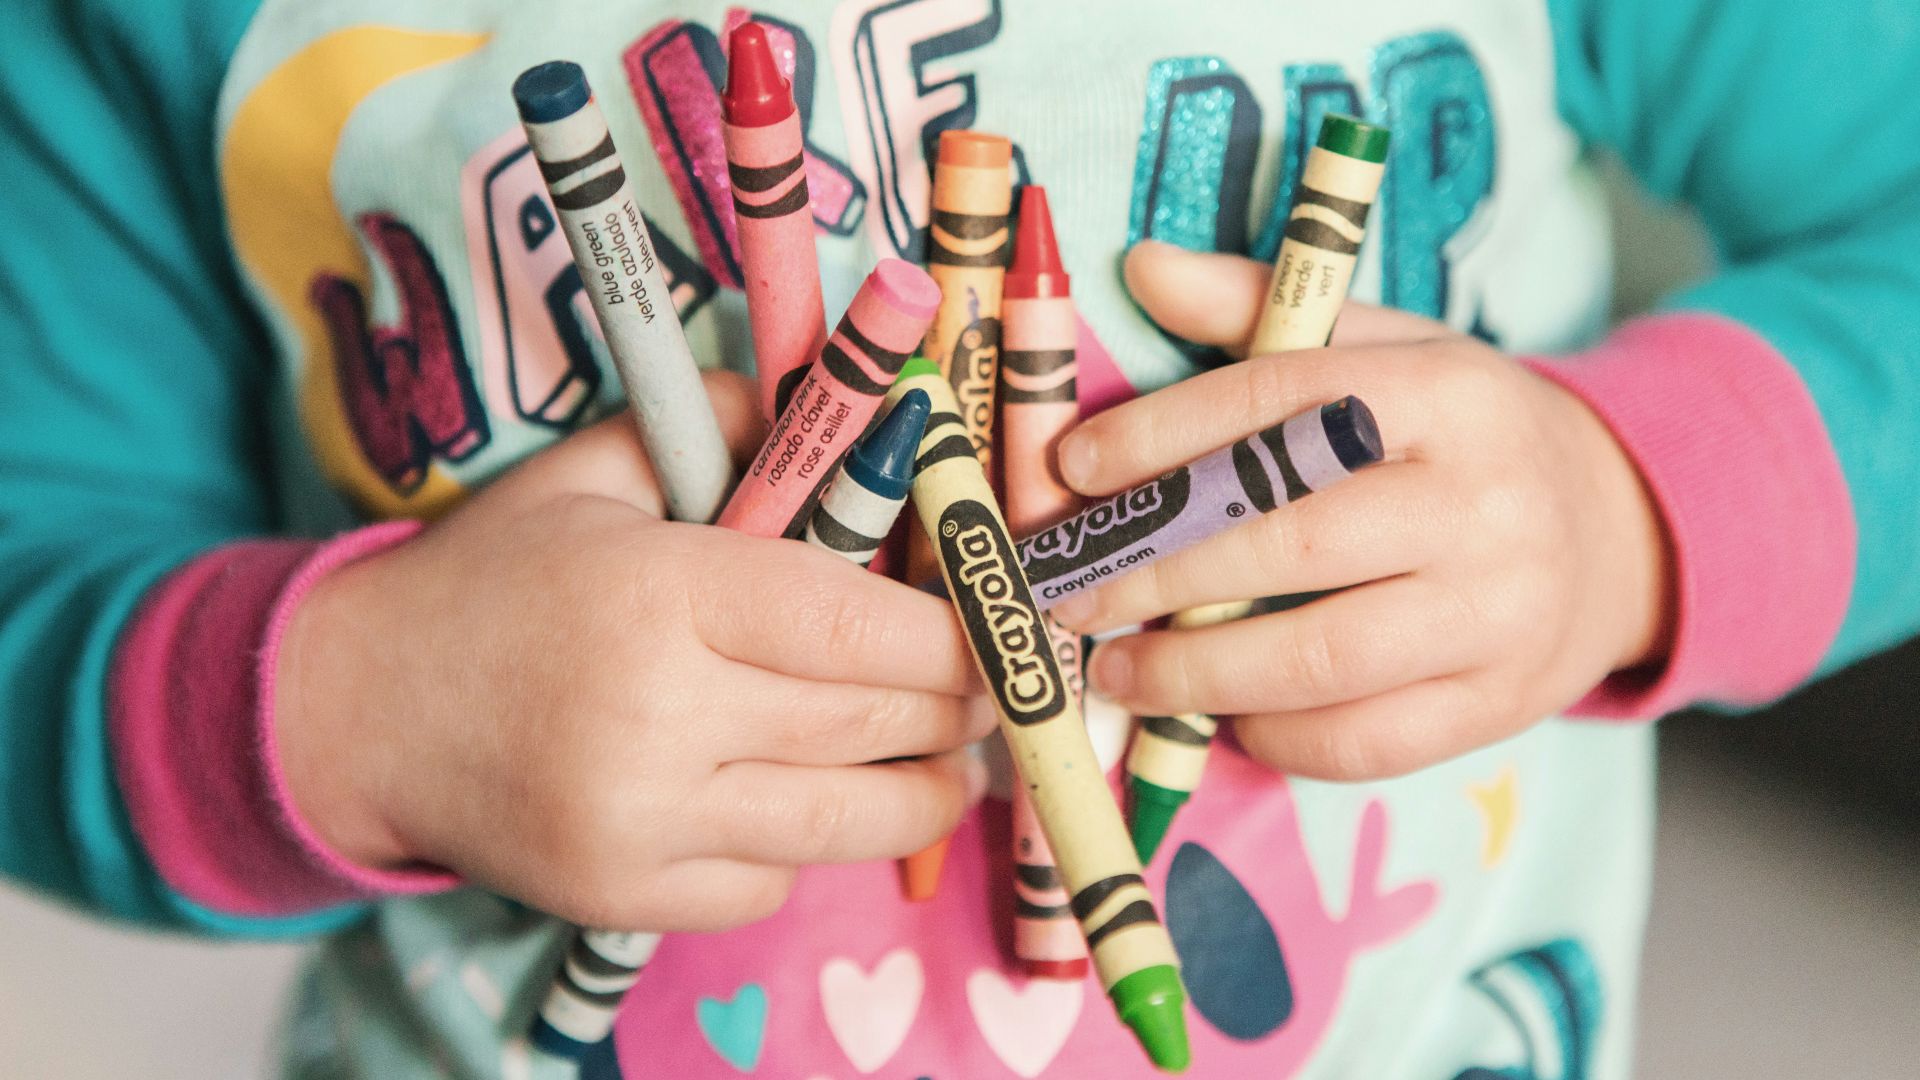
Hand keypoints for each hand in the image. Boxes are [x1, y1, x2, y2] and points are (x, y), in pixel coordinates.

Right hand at [275, 372, 990, 931]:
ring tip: (952, 762)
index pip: (860, 621)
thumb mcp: (595, 472)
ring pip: (848, 821)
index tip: (1001, 628)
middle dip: (961, 708)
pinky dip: (810, 846)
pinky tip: (808, 801)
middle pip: (874, 721)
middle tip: (998, 690)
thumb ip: (722, 422)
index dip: (956, 632)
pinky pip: (774, 882)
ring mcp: (642, 821)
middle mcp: (657, 714)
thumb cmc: (497, 579)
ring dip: (926, 791)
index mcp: (661, 591)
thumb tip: (849, 404)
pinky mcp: (627, 897)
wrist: (362, 709)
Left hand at [1049, 242, 1672, 779]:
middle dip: (1155, 573)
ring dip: (1193, 673)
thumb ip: (1265, 313)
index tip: (1075, 470)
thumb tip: (1142, 267)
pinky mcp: (1500, 704)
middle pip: (1288, 542)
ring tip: (1116, 670)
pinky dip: (1272, 734)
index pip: (1284, 404)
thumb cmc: (1463, 436)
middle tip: (1070, 592)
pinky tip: (1219, 713)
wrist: (1619, 532)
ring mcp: (1500, 614)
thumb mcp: (1386, 351)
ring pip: (1317, 658)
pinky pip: (1362, 740)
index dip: (1164, 438)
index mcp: (1449, 395)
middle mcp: (1483, 504)